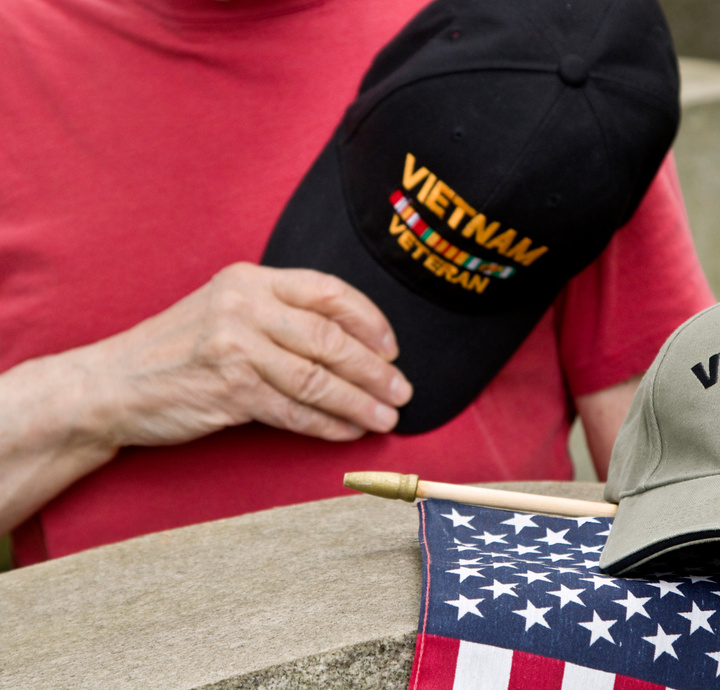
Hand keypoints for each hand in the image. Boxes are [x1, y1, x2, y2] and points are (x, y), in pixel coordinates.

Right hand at [0, 263, 412, 534]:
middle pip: (330, 338)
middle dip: (374, 370)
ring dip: (359, 402)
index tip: (393, 349)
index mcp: (251, 279)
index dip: (370, 321)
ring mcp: (235, 347)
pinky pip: (293, 411)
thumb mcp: (227, 311)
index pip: (328, 292)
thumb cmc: (179, 350)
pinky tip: (347, 431)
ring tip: (386, 417)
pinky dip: (326, 425)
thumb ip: (281, 316)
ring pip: (317, 379)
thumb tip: (354, 345)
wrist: (112, 384)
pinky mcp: (228, 389)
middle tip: (402, 391)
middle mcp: (244, 305)